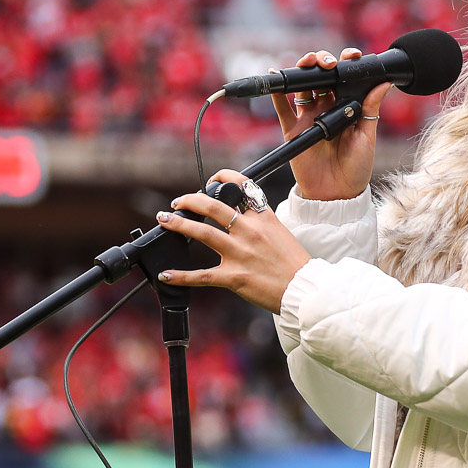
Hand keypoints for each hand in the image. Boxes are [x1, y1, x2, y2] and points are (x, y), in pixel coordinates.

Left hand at [154, 169, 310, 314]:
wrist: (303, 289)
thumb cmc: (294, 264)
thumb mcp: (280, 232)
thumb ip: (259, 222)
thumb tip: (239, 216)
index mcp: (263, 218)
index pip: (242, 186)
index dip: (223, 177)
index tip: (211, 180)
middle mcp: (249, 231)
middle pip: (212, 206)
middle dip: (190, 200)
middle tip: (177, 203)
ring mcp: (240, 253)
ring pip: (202, 232)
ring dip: (179, 224)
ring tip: (164, 220)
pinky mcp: (234, 276)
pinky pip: (201, 276)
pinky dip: (181, 276)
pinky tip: (166, 275)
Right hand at [275, 48, 392, 201]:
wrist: (337, 194)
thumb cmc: (357, 167)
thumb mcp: (367, 136)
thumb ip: (370, 109)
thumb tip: (384, 83)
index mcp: (347, 106)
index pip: (345, 79)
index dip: (347, 63)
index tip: (352, 56)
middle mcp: (327, 108)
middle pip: (321, 78)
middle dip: (323, 62)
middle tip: (327, 62)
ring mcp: (309, 118)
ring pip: (303, 87)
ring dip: (303, 71)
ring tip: (307, 63)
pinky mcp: (294, 130)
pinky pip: (282, 109)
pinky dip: (276, 94)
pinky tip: (276, 78)